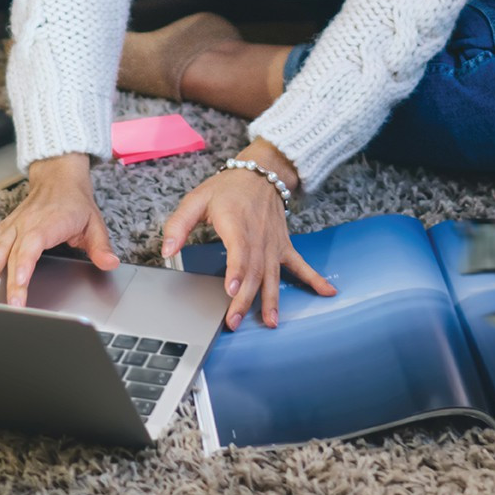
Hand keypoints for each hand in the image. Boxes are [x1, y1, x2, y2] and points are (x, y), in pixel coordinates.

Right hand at [0, 152, 116, 306]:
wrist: (58, 177)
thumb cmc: (75, 202)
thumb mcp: (94, 222)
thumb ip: (100, 246)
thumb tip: (110, 263)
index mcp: (47, 225)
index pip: (32, 250)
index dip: (23, 269)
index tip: (19, 289)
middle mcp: (25, 226)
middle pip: (12, 255)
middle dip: (9, 280)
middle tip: (9, 303)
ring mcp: (11, 228)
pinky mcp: (3, 229)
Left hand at [159, 143, 335, 329]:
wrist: (261, 173)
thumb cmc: (227, 189)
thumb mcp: (196, 200)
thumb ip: (178, 226)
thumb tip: (166, 251)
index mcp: (237, 224)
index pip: (239, 252)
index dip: (236, 272)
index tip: (232, 290)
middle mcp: (258, 237)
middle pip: (254, 271)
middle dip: (245, 299)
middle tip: (234, 321)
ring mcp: (273, 244)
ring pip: (273, 275)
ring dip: (271, 300)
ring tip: (270, 322)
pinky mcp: (283, 246)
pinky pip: (300, 264)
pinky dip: (314, 279)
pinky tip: (328, 292)